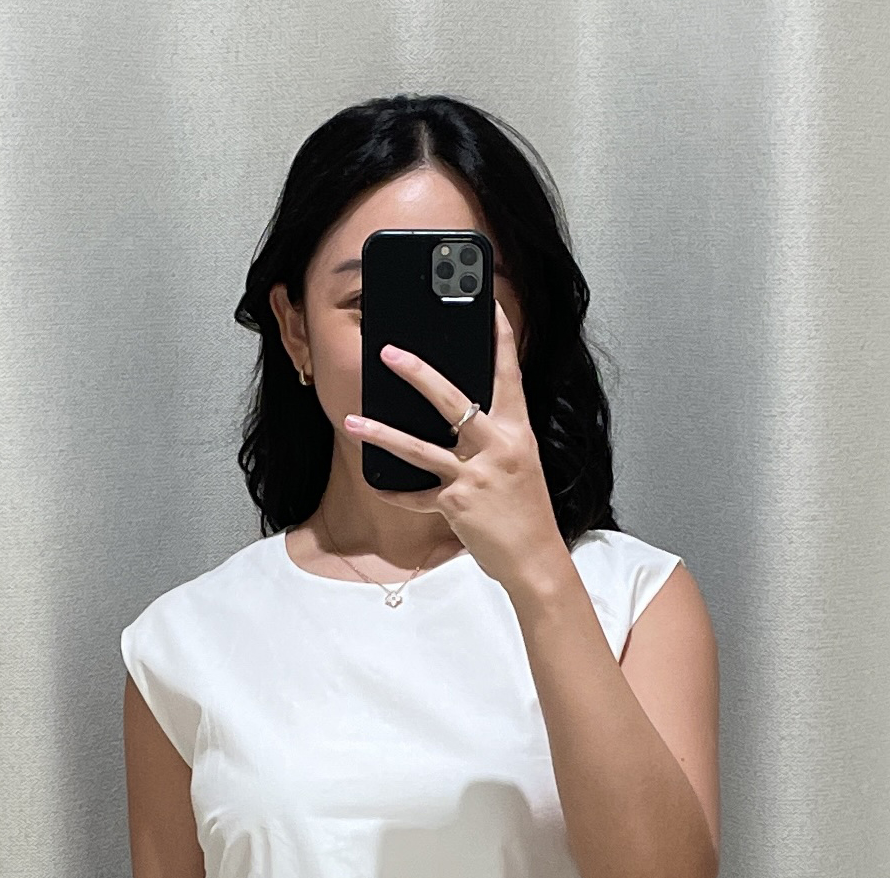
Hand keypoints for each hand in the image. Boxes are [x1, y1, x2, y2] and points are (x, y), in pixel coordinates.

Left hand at [344, 301, 571, 603]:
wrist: (536, 559)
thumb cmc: (526, 510)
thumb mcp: (518, 462)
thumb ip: (491, 436)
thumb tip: (457, 414)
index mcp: (517, 431)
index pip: (509, 374)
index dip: (500, 337)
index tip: (489, 305)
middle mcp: (497, 448)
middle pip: (453, 401)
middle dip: (418, 374)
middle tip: (389, 352)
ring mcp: (476, 477)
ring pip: (420, 448)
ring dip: (382, 433)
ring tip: (352, 419)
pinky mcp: (458, 506)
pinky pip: (417, 496)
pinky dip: (394, 492)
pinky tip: (374, 482)